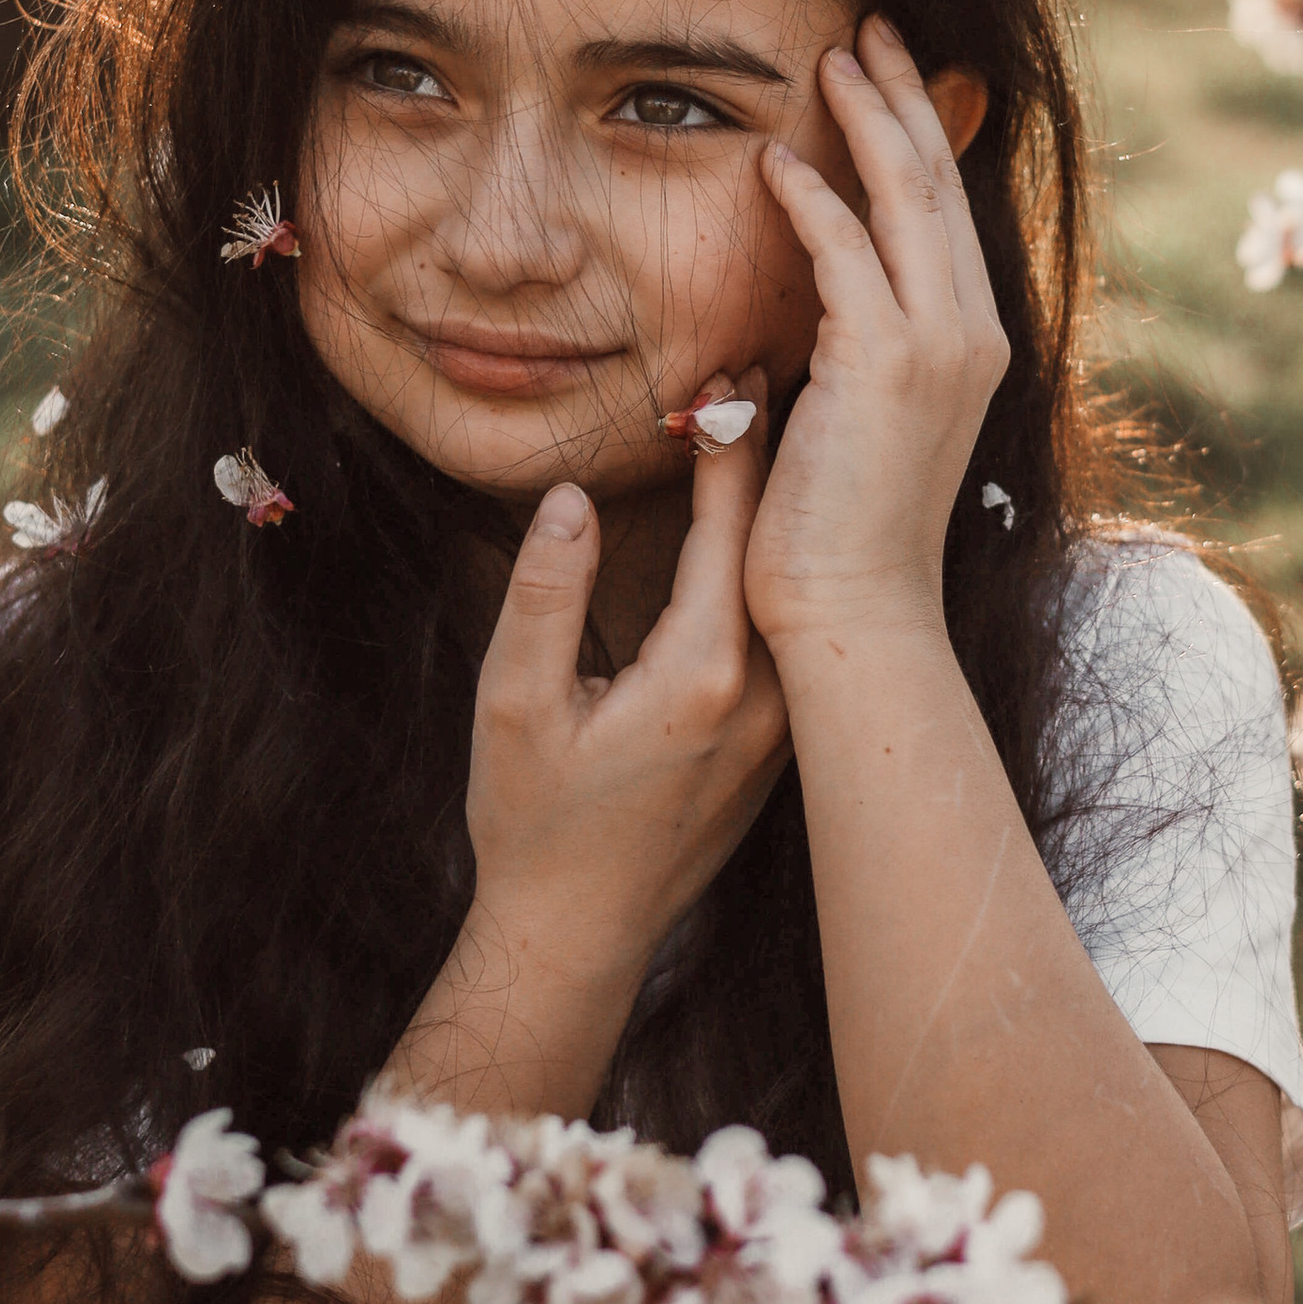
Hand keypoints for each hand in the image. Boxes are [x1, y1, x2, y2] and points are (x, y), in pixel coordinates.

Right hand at [451, 373, 789, 1086]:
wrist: (580, 935)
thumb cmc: (534, 825)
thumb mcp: (514, 704)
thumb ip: (544, 595)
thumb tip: (572, 496)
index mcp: (702, 673)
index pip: (728, 529)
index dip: (730, 442)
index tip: (729, 368)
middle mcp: (764, 694)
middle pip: (775, 547)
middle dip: (766, 456)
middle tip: (760, 368)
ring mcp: (781, 722)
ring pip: (788, 587)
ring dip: (776, 511)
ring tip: (770, 426)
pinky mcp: (778, 741)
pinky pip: (786, 629)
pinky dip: (774, 567)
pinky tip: (763, 526)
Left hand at [746, 20, 1010, 655]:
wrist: (856, 614)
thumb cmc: (839, 534)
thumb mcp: (860, 423)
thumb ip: (851, 354)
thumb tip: (810, 316)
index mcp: (973, 343)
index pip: (948, 212)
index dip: (920, 134)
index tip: (885, 76)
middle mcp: (973, 331)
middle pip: (941, 182)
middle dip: (903, 96)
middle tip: (866, 30)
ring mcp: (939, 343)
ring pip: (908, 196)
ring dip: (865, 119)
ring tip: (829, 58)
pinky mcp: (887, 359)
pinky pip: (847, 249)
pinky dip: (812, 198)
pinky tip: (775, 161)